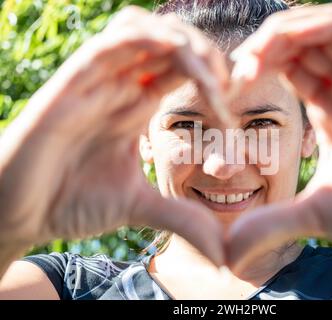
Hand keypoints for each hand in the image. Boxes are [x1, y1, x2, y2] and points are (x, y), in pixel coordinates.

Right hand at [0, 6, 229, 265]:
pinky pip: (108, 44)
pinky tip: (171, 50)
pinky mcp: (70, 85)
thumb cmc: (72, 201)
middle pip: (169, 44)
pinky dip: (142, 38)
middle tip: (228, 82)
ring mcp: (95, 83)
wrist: (19, 212)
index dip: (213, 77)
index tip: (231, 108)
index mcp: (136, 108)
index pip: (182, 71)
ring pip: (143, 32)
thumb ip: (179, 217)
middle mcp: (119, 88)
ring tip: (205, 70)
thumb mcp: (137, 207)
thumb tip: (221, 251)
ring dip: (181, 41)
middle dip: (205, 54)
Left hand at [227, 4, 331, 274]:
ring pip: (328, 33)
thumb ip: (271, 224)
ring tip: (256, 54)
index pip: (291, 67)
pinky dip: (324, 30)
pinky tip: (291, 38)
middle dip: (266, 46)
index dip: (258, 66)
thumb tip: (230, 254)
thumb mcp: (315, 215)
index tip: (231, 86)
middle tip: (238, 67)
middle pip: (304, 45)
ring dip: (287, 33)